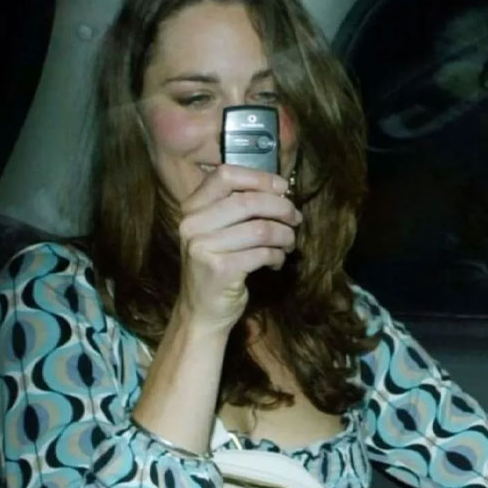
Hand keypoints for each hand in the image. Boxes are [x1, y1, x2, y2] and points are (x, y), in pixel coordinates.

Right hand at [177, 163, 301, 331]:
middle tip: (295, 219)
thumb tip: (278, 190)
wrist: (200, 312)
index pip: (225, 176)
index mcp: (191, 209)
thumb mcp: (215, 232)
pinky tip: (276, 262)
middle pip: (248, 201)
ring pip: (260, 229)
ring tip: (288, 244)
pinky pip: (262, 253)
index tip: (281, 188)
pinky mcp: (220, 269)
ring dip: (284, 235)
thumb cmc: (215, 267)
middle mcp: (192, 225)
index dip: (258, 178)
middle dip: (281, 208)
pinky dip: (277, 256)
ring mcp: (203, 247)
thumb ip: (235, 208)